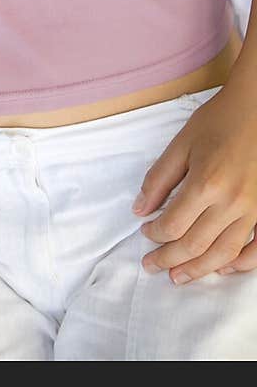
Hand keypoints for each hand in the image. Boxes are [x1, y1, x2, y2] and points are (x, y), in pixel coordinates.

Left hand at [133, 81, 256, 282]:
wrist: (256, 109)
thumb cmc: (218, 122)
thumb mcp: (182, 144)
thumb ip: (159, 178)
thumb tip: (140, 209)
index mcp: (207, 183)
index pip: (173, 224)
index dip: (155, 234)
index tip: (145, 232)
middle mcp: (232, 203)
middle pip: (195, 245)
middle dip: (169, 259)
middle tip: (152, 265)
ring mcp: (253, 211)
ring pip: (223, 254)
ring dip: (198, 270)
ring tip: (178, 276)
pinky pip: (255, 250)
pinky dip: (238, 264)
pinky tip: (220, 268)